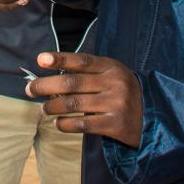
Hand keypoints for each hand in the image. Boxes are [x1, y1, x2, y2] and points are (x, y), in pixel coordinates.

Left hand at [24, 52, 141, 146]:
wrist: (152, 115)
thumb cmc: (122, 92)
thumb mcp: (111, 75)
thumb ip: (86, 74)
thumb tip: (50, 78)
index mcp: (111, 67)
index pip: (82, 61)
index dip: (60, 59)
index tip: (40, 60)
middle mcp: (114, 83)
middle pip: (72, 83)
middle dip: (46, 86)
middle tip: (30, 89)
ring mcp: (115, 104)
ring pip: (74, 104)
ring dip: (53, 107)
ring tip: (44, 109)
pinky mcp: (115, 124)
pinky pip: (83, 124)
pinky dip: (66, 124)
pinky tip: (59, 123)